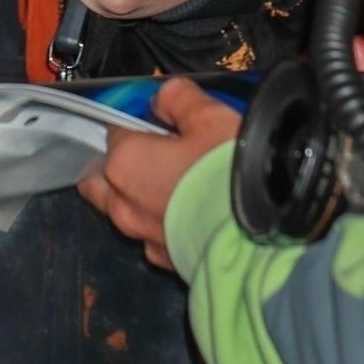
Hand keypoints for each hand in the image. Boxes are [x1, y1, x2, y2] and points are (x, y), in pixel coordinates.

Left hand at [77, 77, 241, 269]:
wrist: (261, 242)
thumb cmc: (230, 176)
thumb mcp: (208, 117)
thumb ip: (177, 98)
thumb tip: (164, 98)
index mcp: (125, 162)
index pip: (113, 132)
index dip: (135, 124)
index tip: (157, 123)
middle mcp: (125, 205)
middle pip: (102, 180)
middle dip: (117, 166)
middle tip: (151, 154)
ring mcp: (145, 239)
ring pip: (125, 213)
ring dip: (140, 199)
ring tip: (177, 186)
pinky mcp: (168, 264)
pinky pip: (154, 238)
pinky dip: (165, 226)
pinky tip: (191, 216)